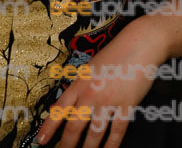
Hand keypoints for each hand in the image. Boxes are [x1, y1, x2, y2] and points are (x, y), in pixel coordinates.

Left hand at [38, 19, 167, 147]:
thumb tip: (68, 106)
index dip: (49, 128)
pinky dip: (112, 145)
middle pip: (74, 126)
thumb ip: (80, 86)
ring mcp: (109, 101)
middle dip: (67, 145)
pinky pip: (117, 131)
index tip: (41, 141)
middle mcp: (91, 94)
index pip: (59, 110)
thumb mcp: (91, 68)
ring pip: (95, 133)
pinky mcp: (127, 105)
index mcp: (80, 83)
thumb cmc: (116, 53)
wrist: (140, 44)